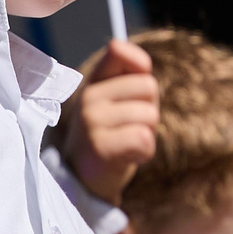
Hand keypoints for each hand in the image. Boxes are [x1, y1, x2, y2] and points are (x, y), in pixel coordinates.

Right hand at [63, 39, 156, 204]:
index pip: (119, 51)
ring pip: (149, 116)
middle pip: (148, 87)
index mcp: (92, 83)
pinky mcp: (100, 147)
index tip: (137, 92)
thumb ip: (130, 79)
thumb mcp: (113, 103)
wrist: (84, 182)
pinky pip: (143, 139)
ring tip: (125, 144)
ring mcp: (91, 122)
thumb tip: (143, 63)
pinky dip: (144, 152)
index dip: (141, 66)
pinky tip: (127, 157)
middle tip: (129, 128)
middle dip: (148, 110)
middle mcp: (88, 98)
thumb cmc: (107, 138)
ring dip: (146, 134)